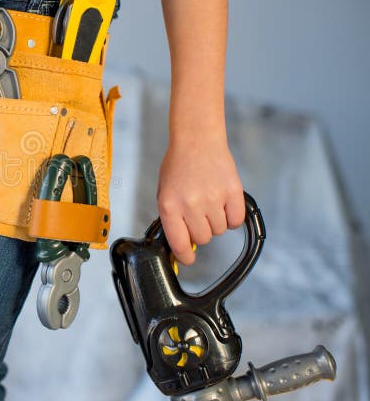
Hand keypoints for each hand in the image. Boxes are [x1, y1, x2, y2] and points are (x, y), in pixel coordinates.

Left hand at [157, 134, 244, 264]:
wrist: (197, 141)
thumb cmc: (178, 167)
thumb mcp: (164, 193)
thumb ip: (172, 218)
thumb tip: (183, 244)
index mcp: (169, 206)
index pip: (179, 243)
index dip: (184, 256)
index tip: (188, 259)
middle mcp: (191, 204)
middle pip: (203, 239)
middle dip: (201, 232)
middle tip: (198, 215)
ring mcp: (213, 198)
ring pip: (219, 231)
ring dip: (215, 222)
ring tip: (209, 202)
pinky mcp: (233, 192)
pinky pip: (235, 221)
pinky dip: (231, 217)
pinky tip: (223, 204)